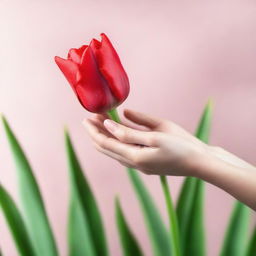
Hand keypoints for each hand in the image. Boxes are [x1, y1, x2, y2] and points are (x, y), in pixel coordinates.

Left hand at [83, 109, 208, 175]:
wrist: (200, 163)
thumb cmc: (182, 145)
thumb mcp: (157, 134)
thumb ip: (131, 129)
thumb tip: (111, 122)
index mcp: (135, 156)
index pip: (105, 143)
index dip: (94, 131)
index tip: (86, 118)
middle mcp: (134, 163)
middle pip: (108, 148)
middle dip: (97, 133)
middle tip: (89, 119)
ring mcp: (140, 165)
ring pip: (116, 151)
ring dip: (107, 137)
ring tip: (100, 122)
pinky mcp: (147, 163)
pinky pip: (126, 151)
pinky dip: (118, 141)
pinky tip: (118, 132)